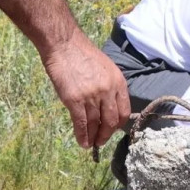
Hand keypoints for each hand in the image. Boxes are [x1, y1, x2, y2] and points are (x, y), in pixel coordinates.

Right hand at [42, 30, 130, 147]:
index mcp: (118, 83)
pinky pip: (81, 123)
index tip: (112, 129)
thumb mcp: (106, 68)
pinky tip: (82, 142)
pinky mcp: (75, 100)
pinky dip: (82, 135)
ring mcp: (92, 96)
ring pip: (96, 124)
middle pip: (111, 121)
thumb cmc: (84, 55)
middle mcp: (108, 91)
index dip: (118, 124)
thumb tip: (108, 106)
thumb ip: (110, 86)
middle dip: (107, 134)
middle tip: (101, 140)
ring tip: (91, 144)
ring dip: (94, 137)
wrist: (65, 45)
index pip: (124, 111)